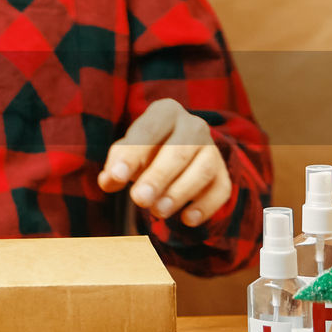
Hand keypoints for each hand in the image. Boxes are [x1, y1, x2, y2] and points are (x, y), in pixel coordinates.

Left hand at [97, 99, 230, 226]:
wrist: (175, 154)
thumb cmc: (145, 151)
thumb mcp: (127, 153)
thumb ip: (116, 165)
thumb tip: (108, 180)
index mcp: (165, 112)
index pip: (148, 131)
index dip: (132, 154)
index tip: (117, 176)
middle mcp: (193, 125)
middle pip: (178, 151)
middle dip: (158, 177)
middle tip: (139, 199)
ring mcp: (212, 149)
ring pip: (202, 171)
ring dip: (179, 193)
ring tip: (158, 212)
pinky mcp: (222, 173)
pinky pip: (220, 189)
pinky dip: (205, 206)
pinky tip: (186, 219)